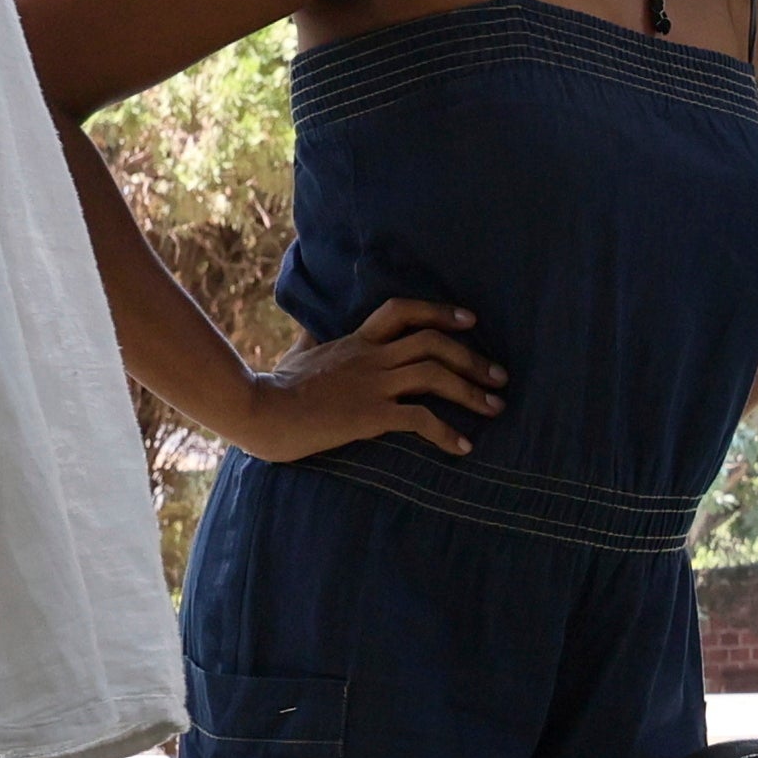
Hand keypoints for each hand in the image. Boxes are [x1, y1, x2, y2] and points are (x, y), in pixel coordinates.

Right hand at [233, 295, 503, 460]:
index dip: (440, 311)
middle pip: (433, 342)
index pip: (402, 310)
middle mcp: (370, 357)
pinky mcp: (369, 415)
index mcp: (356, 341)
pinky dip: (447, 433)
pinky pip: (419, 419)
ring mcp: (371, 384)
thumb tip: (309, 333)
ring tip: (495, 409)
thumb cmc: (274, 389)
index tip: (470, 321)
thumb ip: (311, 342)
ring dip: (471, 392)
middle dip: (473, 358)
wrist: (257, 411)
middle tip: (499, 377)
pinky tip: (463, 447)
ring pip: (434, 374)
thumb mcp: (297, 356)